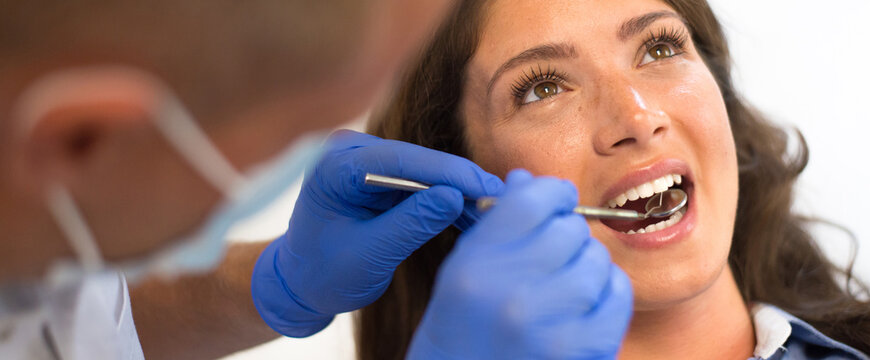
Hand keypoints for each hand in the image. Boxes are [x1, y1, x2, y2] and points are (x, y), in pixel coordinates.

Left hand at [251, 130, 503, 336]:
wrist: (301, 281)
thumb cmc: (324, 273)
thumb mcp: (368, 255)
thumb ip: (410, 224)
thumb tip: (455, 197)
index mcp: (333, 166)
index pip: (399, 160)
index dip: (448, 173)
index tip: (486, 189)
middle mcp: (349, 151)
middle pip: (418, 160)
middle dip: (460, 182)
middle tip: (503, 201)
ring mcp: (365, 159)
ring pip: (426, 171)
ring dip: (459, 193)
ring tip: (494, 214)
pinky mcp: (381, 174)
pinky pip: (422, 182)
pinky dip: (447, 200)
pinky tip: (475, 216)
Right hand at [407, 170, 632, 358]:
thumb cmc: (460, 330)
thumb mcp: (462, 272)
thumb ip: (495, 226)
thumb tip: (527, 180)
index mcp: (475, 266)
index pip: (532, 200)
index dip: (552, 192)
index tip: (555, 199)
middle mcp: (511, 294)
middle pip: (569, 229)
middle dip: (566, 232)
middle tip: (555, 250)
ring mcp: (548, 327)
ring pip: (596, 260)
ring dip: (588, 263)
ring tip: (567, 279)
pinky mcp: (580, 351)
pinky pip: (617, 296)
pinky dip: (609, 290)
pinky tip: (587, 300)